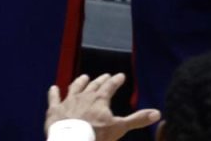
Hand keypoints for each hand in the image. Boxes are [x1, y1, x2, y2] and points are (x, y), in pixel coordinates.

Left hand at [45, 73, 160, 140]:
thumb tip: (157, 113)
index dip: (116, 81)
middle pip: (93, 86)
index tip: (120, 76)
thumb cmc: (96, 136)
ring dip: (79, 82)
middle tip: (105, 76)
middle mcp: (84, 97)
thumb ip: (137, 119)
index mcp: (100, 100)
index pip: (110, 86)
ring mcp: (68, 102)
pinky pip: (53, 98)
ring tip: (84, 77)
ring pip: (74, 88)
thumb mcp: (119, 128)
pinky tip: (53, 88)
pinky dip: (53, 93)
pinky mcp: (54, 110)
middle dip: (100, 80)